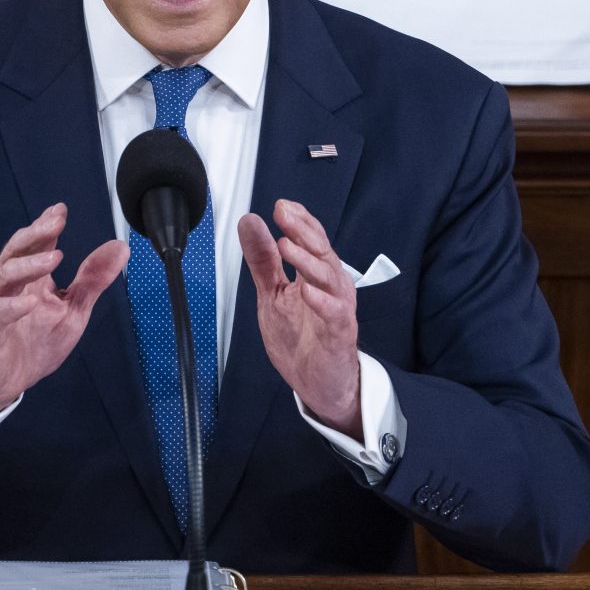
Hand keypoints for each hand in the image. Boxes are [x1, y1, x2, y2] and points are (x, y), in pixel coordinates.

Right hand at [0, 204, 129, 434]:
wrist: (5, 383)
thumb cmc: (36, 344)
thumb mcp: (74, 311)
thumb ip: (92, 280)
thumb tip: (120, 248)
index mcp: (29, 278)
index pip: (36, 243)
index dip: (47, 225)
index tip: (61, 209)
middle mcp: (8, 285)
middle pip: (17, 250)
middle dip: (36, 233)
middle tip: (56, 221)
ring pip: (4, 274)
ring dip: (29, 264)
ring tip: (54, 257)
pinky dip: (13, 305)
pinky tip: (30, 301)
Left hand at [238, 200, 361, 437]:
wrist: (318, 384)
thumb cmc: (301, 339)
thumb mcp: (272, 294)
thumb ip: (263, 260)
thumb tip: (250, 223)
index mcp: (315, 274)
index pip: (311, 239)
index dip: (299, 220)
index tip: (281, 205)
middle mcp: (330, 286)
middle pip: (321, 251)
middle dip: (303, 230)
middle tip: (284, 215)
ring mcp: (337, 308)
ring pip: (328, 277)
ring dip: (307, 260)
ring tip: (287, 246)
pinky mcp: (339, 333)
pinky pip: (334, 314)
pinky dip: (321, 301)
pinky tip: (306, 290)